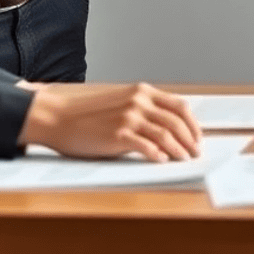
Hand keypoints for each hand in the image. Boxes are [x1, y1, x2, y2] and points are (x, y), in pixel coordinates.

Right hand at [18, 82, 201, 161]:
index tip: (197, 136)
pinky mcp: (117, 134)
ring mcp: (129, 117)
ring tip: (184, 160)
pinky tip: (162, 161)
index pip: (179, 105)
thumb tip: (161, 124)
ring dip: (179, 150)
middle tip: (195, 152)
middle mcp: (138, 101)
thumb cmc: (82, 110)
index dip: (192, 123)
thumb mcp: (117, 100)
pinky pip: (146, 146)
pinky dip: (158, 155)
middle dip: (190, 139)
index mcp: (141, 91)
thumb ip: (139, 107)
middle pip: (177, 121)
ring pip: (166, 134)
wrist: (55, 113)